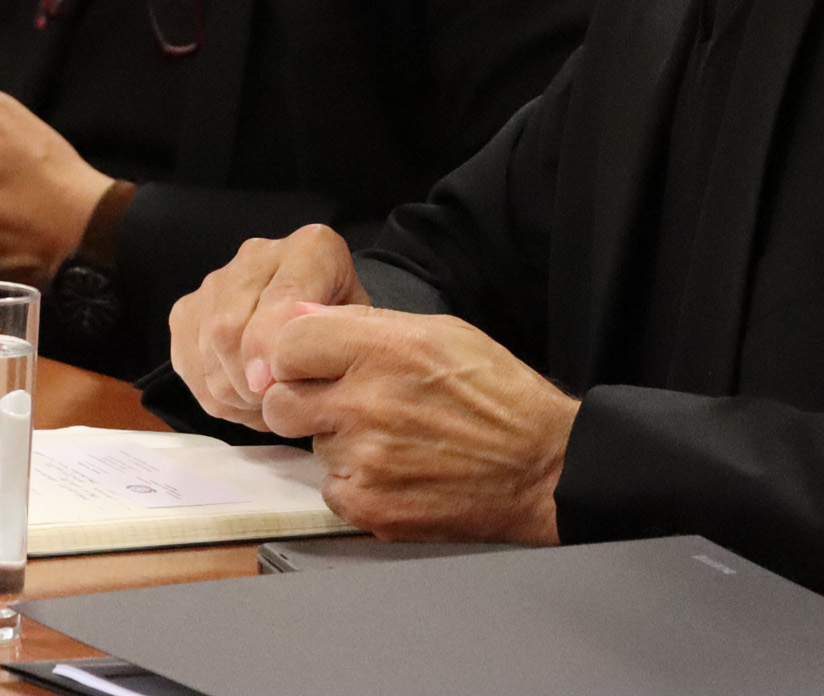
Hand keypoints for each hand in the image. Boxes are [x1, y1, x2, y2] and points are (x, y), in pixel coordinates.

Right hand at [166, 224, 368, 428]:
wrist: (315, 319)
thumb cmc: (341, 332)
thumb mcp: (357, 335)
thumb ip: (332, 347)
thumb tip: (298, 376)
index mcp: (312, 250)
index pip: (282, 294)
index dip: (268, 343)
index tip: (267, 385)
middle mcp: (258, 255)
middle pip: (231, 325)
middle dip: (247, 382)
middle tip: (274, 409)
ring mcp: (217, 282)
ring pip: (208, 347)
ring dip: (233, 393)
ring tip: (264, 406)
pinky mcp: (187, 310)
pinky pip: (188, 362)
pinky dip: (212, 394)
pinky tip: (243, 400)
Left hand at [257, 308, 574, 543]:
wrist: (543, 468)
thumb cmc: (497, 395)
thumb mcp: (438, 332)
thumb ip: (363, 322)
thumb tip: (301, 316)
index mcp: (385, 350)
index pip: (287, 345)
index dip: (293, 355)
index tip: (308, 364)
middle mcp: (368, 404)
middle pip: (280, 403)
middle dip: (300, 401)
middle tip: (339, 404)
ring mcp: (367, 461)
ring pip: (313, 447)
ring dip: (339, 442)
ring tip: (391, 439)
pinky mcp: (371, 508)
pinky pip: (332, 490)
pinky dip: (356, 484)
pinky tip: (396, 471)